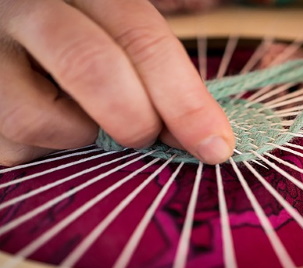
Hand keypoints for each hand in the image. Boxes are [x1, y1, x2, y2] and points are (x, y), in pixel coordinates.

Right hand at [0, 0, 234, 165]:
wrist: (10, 32)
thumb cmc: (82, 41)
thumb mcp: (118, 35)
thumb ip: (155, 71)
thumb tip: (205, 135)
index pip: (142, 38)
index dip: (185, 99)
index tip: (216, 145)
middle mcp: (28, 11)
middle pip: (92, 67)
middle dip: (137, 120)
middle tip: (147, 137)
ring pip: (38, 119)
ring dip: (82, 139)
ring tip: (87, 124)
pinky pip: (14, 148)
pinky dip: (49, 153)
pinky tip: (56, 130)